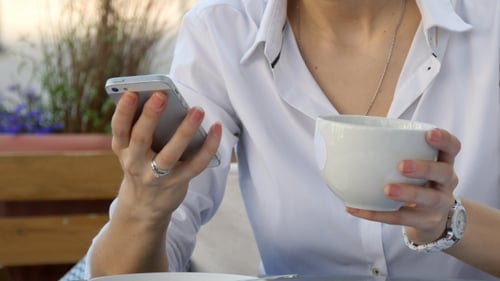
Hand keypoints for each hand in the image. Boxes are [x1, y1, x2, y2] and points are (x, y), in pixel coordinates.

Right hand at [110, 91, 221, 221]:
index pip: (119, 128)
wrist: (144, 207)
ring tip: (197, 110)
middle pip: (141, 139)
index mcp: (122, 149)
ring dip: (184, 131)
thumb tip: (164, 99)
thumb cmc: (142, 165)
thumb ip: (141, 129)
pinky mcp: (177, 183)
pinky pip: (195, 165)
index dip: (124, 111)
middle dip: (150, 116)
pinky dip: (208, 147)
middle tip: (161, 95)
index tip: (132, 92)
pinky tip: (217, 129)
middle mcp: (135, 163)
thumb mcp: (132, 150)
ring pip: (170, 154)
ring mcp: (156, 176)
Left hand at [346, 128, 460, 243]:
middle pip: (443, 173)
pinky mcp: (426, 222)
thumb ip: (396, 152)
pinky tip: (355, 209)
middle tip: (402, 166)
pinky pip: (401, 218)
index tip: (429, 134)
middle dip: (424, 168)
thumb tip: (350, 139)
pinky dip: (376, 214)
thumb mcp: (418, 166)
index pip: (452, 148)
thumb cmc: (418, 182)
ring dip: (408, 193)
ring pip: (428, 198)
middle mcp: (446, 182)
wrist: (431, 219)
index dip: (444, 140)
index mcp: (443, 162)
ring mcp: (439, 204)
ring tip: (387, 190)